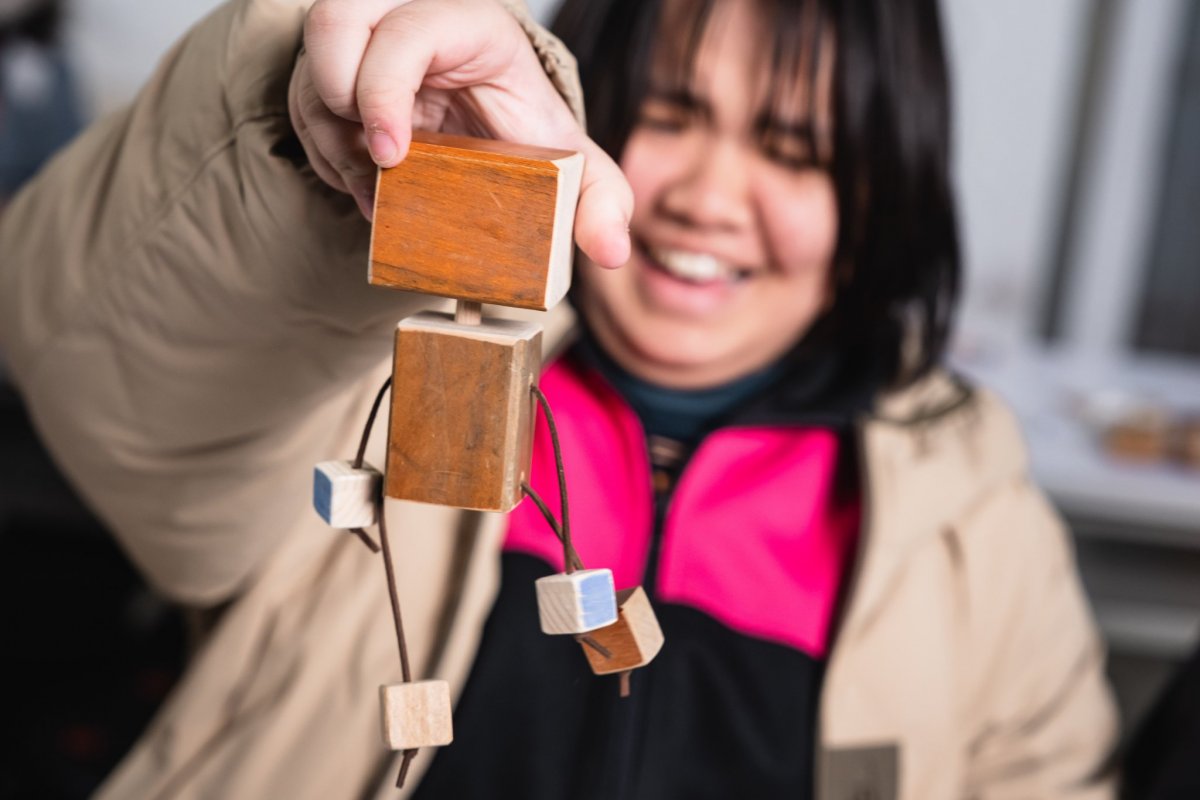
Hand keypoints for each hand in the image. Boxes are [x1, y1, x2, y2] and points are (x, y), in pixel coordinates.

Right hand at [288, 0, 631, 267]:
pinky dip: (323, 150)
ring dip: (330, 137)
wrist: (491, 122)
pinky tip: (365, 184)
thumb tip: (611, 250)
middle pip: (333, 20)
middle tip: (376, 163)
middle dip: (339, 100)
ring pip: (309, 64)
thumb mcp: (570, 162)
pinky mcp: (338, 68)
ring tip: (376, 187)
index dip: (385, 88)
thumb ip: (598, 198)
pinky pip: (301, 100)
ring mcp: (365, 38)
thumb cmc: (523, 129)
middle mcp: (407, 15)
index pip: (408, 29)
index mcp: (468, 24)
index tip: (392, 154)